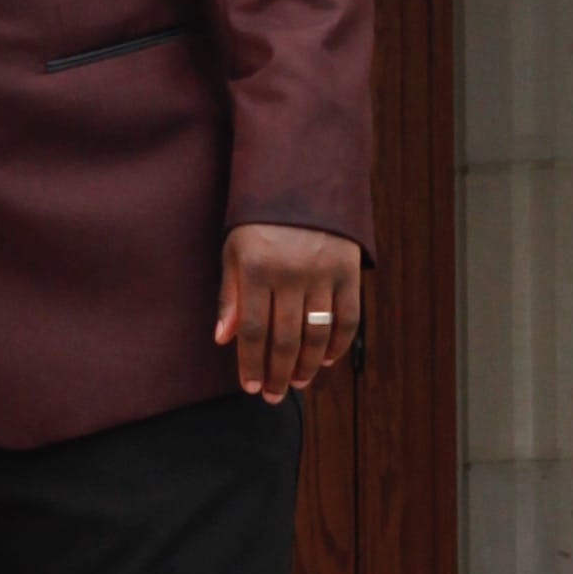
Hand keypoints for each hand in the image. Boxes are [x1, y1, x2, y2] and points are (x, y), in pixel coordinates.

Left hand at [218, 225, 364, 402]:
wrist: (305, 177)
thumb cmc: (261, 220)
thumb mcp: (235, 248)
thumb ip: (230, 295)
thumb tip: (223, 339)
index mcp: (257, 268)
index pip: (254, 330)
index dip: (251, 364)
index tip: (249, 387)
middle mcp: (291, 273)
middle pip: (286, 339)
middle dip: (277, 374)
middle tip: (272, 396)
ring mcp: (324, 273)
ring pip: (317, 335)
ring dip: (308, 366)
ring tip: (296, 383)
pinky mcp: (349, 270)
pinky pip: (348, 318)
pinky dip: (338, 344)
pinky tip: (327, 360)